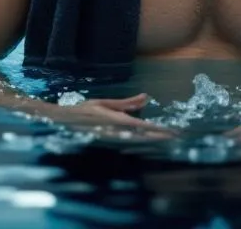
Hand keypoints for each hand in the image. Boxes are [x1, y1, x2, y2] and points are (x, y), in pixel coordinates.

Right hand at [39, 93, 177, 141]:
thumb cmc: (84, 110)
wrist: (63, 122)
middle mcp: (115, 132)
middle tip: (177, 136)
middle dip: (160, 137)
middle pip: (143, 137)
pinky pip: (129, 144)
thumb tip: (145, 97)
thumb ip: (126, 103)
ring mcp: (112, 140)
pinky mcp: (110, 143)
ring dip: (153, 140)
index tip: (172, 130)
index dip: (158, 129)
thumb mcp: (105, 103)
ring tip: (168, 138)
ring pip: (137, 142)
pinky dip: (141, 142)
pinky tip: (149, 141)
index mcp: (115, 120)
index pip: (142, 126)